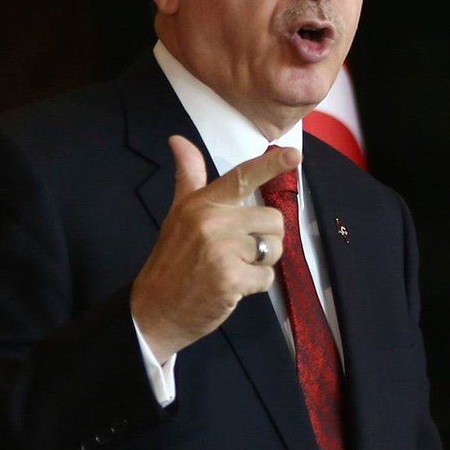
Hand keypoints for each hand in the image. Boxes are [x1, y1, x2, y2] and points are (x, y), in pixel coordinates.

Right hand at [131, 136, 293, 360]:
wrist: (155, 309)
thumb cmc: (171, 260)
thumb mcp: (177, 214)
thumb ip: (188, 177)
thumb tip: (178, 140)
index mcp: (201, 204)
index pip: (241, 178)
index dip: (271, 165)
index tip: (295, 155)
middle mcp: (212, 222)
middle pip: (273, 219)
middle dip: (265, 238)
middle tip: (238, 253)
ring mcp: (222, 251)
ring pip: (273, 248)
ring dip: (261, 263)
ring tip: (233, 269)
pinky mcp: (232, 279)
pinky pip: (267, 277)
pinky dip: (255, 286)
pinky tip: (231, 287)